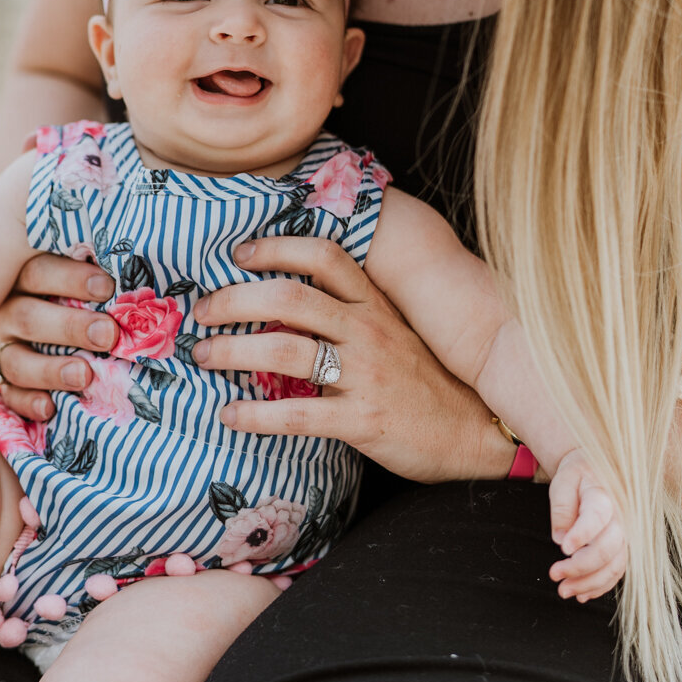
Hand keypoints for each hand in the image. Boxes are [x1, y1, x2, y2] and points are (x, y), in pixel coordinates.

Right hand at [0, 253, 117, 420]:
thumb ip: (105, 277)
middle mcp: (13, 310)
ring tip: (84, 375)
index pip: (40, 270)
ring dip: (50, 369)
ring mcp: (8, 347)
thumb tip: (139, 272)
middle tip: (107, 334)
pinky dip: (28, 403)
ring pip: (15, 360)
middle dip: (69, 327)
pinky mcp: (8, 382)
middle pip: (27, 316)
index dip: (71, 278)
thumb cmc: (97, 295)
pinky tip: (50, 408)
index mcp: (29, 276)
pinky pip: (9, 395)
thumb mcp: (96, 279)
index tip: (107, 287)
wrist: (78, 330)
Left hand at [190, 235, 512, 483]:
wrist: (477, 433)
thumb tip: (285, 306)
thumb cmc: (427, 383)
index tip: (239, 254)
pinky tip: (230, 415)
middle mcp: (370, 331)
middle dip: (235, 299)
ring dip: (232, 351)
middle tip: (203, 311)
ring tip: (203, 355)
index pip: (325, 256)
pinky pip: (297, 415)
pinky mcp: (364, 420)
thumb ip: (351, 315)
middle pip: (290, 298)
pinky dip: (255, 414)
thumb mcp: (395, 334)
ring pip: (285, 351)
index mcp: (376, 305)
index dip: (277, 248)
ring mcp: (367, 375)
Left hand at [547, 450, 626, 600]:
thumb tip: (560, 538)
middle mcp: (619, 519)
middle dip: (581, 567)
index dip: (582, 535)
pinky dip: (600, 586)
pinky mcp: (621, 548)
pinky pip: (616, 571)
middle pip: (607, 548)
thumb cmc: (576, 477)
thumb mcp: (563, 482)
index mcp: (603, 497)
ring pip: (614, 566)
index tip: (563, 548)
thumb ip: (561, 508)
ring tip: (564, 591)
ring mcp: (623, 536)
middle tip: (554, 575)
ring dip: (590, 583)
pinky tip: (581, 594)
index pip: (596, 518)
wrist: (595, 474)